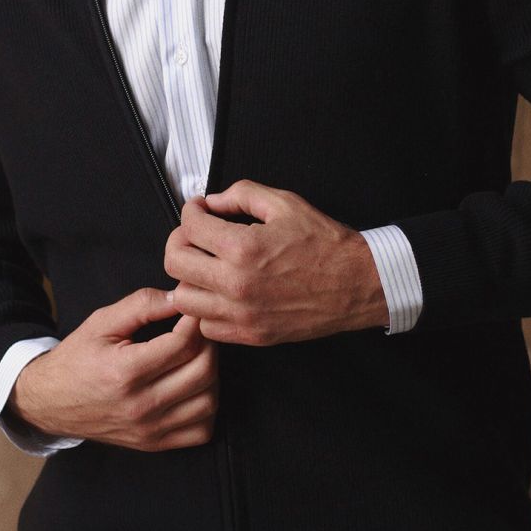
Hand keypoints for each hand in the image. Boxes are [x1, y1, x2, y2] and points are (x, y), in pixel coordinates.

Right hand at [8, 288, 217, 450]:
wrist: (50, 402)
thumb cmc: (77, 357)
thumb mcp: (102, 321)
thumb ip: (142, 304)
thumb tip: (180, 296)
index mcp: (126, 372)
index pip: (183, 344)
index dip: (195, 321)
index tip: (192, 310)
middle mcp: (140, 405)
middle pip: (202, 372)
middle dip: (208, 343)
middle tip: (198, 330)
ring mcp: (148, 430)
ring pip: (207, 402)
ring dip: (212, 374)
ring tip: (196, 356)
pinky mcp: (153, 444)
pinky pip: (201, 431)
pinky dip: (207, 406)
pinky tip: (193, 386)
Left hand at [165, 180, 388, 345]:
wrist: (356, 284)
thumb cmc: (324, 243)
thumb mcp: (284, 203)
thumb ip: (241, 194)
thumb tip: (212, 201)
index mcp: (243, 248)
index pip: (189, 227)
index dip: (190, 210)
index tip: (199, 209)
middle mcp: (236, 285)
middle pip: (175, 263)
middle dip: (181, 241)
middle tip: (195, 234)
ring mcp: (241, 315)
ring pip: (183, 299)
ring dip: (190, 277)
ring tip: (207, 264)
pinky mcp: (250, 336)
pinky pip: (206, 326)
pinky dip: (205, 309)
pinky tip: (221, 291)